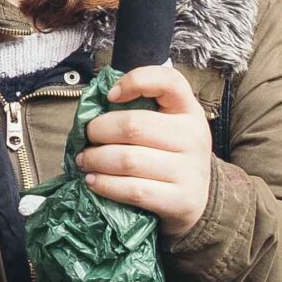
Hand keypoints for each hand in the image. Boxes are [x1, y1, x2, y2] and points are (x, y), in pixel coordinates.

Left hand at [74, 62, 212, 238]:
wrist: (197, 200)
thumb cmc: (170, 155)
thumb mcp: (167, 126)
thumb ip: (140, 111)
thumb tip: (93, 110)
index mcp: (189, 110)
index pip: (169, 81)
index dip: (135, 81)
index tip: (110, 96)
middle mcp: (194, 137)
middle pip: (134, 126)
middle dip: (99, 131)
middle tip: (86, 137)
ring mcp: (190, 170)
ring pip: (128, 160)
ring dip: (96, 159)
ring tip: (84, 160)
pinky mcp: (182, 201)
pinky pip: (133, 190)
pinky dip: (106, 185)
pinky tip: (93, 181)